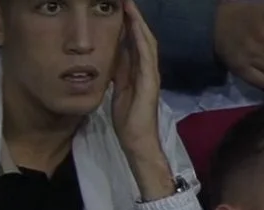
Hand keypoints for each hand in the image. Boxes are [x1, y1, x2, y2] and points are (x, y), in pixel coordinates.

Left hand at [111, 1, 164, 157]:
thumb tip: (112, 53)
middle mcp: (148, 70)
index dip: (129, 23)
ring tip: (130, 7)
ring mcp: (151, 76)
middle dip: (135, 18)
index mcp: (139, 71)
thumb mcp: (119, 88)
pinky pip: (146, 57)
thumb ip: (119, 71)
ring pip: (147, 43)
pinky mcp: (150, 83)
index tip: (120, 6)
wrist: (137, 140)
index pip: (135, 41)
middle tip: (127, 0)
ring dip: (139, 24)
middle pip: (143, 37)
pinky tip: (135, 28)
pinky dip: (141, 41)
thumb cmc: (128, 119)